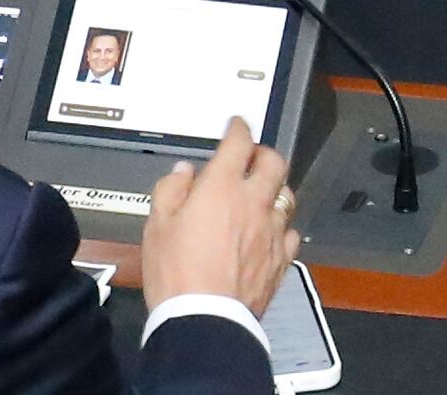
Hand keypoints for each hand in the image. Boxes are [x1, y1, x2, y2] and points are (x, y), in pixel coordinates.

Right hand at [137, 120, 297, 314]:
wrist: (204, 319)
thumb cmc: (176, 273)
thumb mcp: (157, 226)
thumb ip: (171, 190)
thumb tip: (183, 172)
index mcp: (222, 188)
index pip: (239, 143)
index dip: (239, 128)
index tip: (236, 126)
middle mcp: (253, 203)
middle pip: (274, 162)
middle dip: (263, 153)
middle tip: (251, 157)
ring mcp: (271, 232)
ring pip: (286, 196)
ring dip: (275, 189)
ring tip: (263, 193)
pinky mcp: (280, 260)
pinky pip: (289, 233)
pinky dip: (280, 227)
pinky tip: (270, 232)